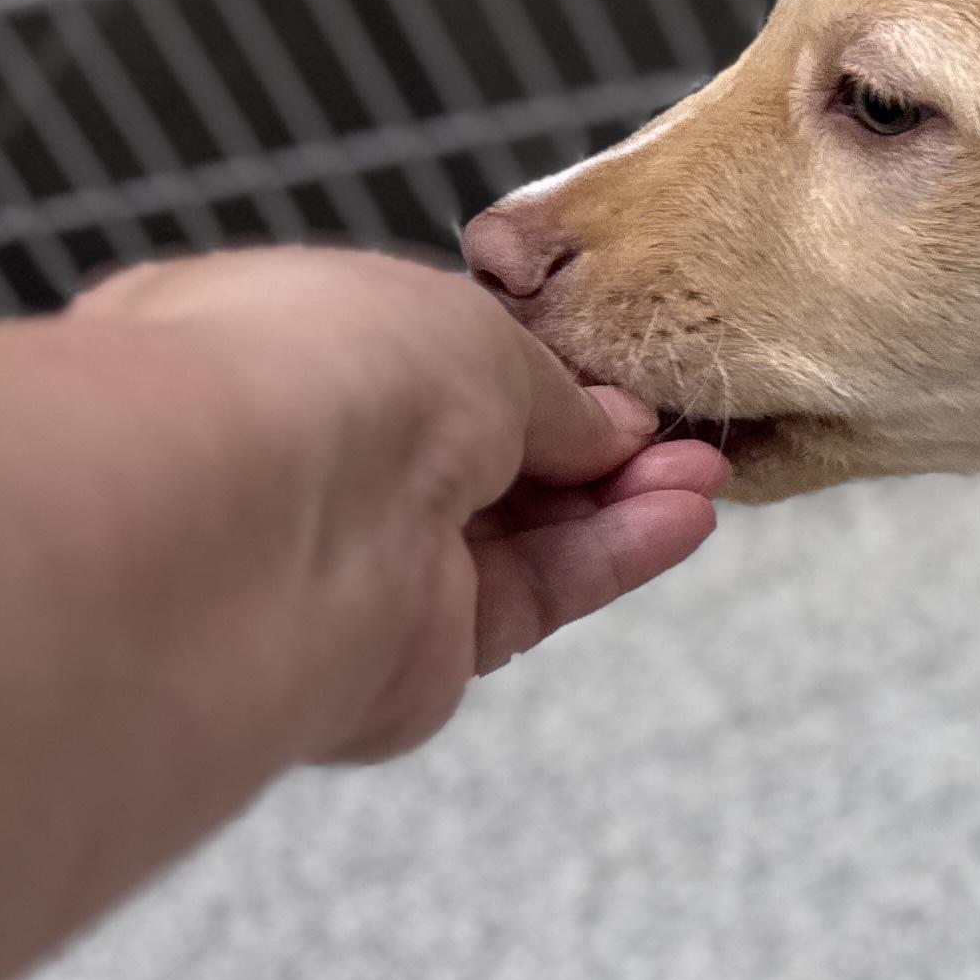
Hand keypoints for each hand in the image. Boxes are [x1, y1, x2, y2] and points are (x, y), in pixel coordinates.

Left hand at [66, 249, 727, 762]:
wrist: (270, 521)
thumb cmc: (330, 371)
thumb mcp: (470, 329)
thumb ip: (549, 387)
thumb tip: (607, 427)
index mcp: (272, 339)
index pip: (411, 357)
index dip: (518, 363)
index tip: (607, 370)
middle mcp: (304, 453)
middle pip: (475, 452)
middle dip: (587, 438)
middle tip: (681, 432)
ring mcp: (354, 555)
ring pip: (513, 530)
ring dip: (617, 499)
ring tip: (709, 476)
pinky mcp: (410, 650)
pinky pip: (528, 596)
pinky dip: (607, 558)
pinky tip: (681, 523)